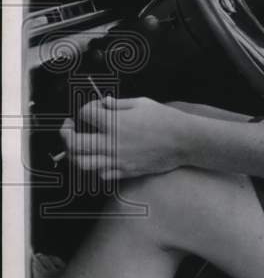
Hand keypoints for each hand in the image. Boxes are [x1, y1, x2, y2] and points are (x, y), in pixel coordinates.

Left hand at [61, 96, 191, 180]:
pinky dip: (96, 167)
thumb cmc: (165, 118)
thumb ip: (118, 104)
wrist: (184, 141)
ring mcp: (117, 160)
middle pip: (74, 143)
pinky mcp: (126, 171)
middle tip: (69, 128)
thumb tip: (103, 103)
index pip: (85, 114)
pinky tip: (100, 158)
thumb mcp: (142, 103)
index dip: (85, 109)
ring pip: (82, 163)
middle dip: (66, 134)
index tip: (93, 109)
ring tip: (78, 147)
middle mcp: (112, 142)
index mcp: (114, 122)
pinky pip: (101, 174)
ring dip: (75, 154)